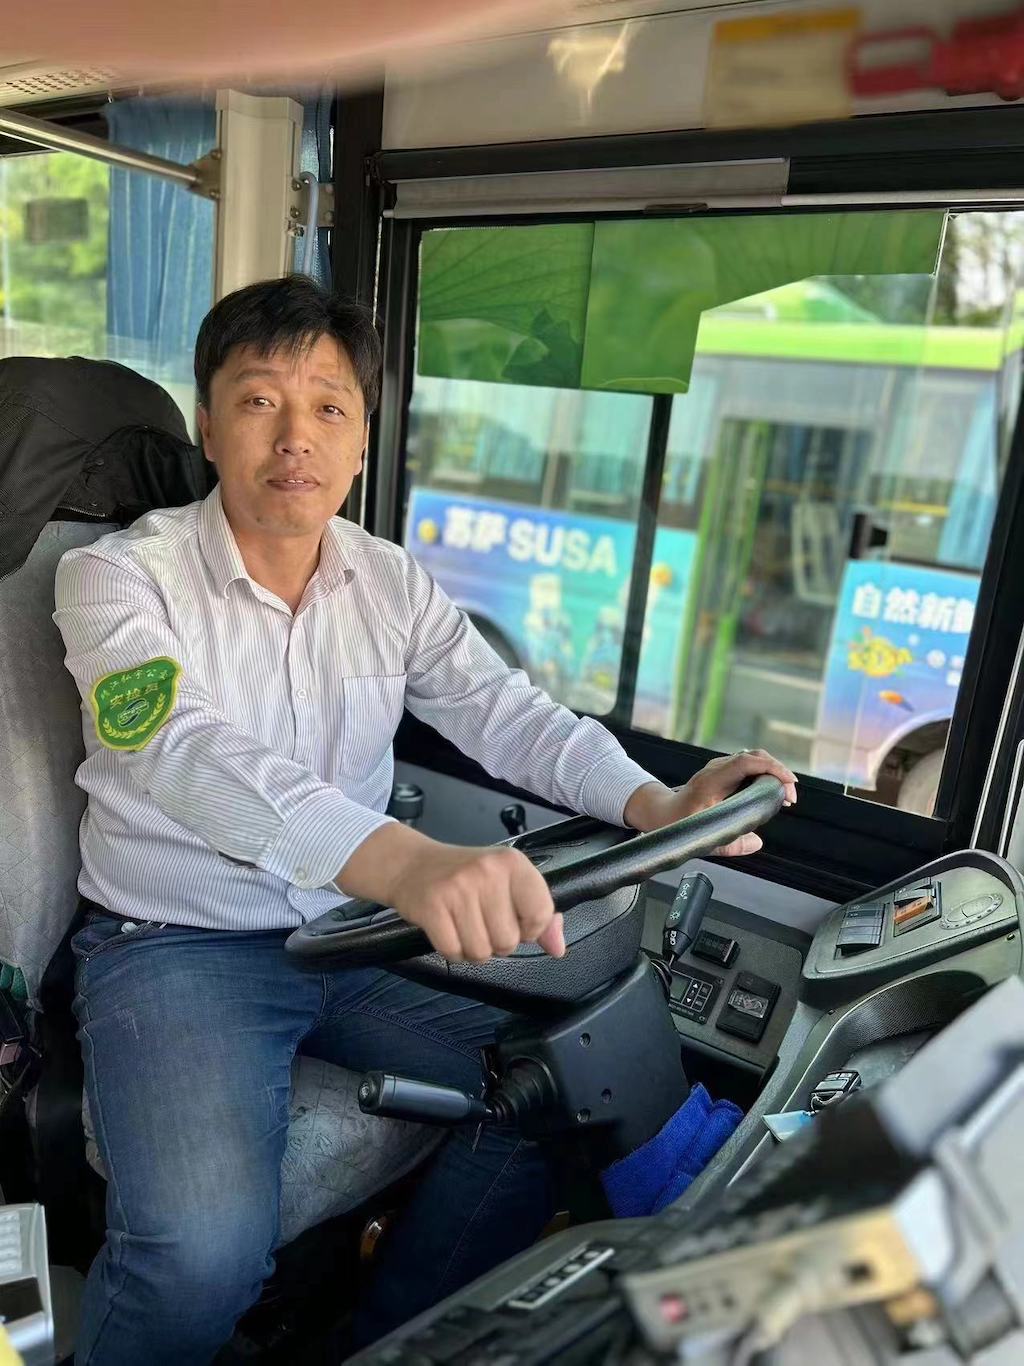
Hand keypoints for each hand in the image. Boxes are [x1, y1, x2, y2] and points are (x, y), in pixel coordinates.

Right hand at [338, 826, 564, 962]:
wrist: (412, 864)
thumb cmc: (466, 876)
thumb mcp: (508, 883)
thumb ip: (539, 914)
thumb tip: (558, 948)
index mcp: (513, 863)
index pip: (541, 914)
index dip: (529, 929)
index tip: (513, 918)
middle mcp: (487, 872)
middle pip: (509, 941)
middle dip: (496, 942)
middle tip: (480, 920)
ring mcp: (458, 889)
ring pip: (481, 952)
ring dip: (473, 949)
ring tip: (464, 926)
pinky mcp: (431, 907)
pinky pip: (453, 952)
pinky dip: (452, 951)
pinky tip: (448, 930)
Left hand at [623, 749, 796, 856]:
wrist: (661, 812)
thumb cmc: (676, 823)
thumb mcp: (702, 837)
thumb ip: (729, 844)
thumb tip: (756, 843)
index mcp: (711, 780)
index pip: (745, 762)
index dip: (770, 768)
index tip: (787, 782)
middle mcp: (716, 769)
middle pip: (754, 756)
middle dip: (778, 771)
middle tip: (790, 796)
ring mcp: (719, 768)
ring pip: (753, 758)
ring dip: (773, 772)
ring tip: (785, 795)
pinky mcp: (724, 772)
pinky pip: (749, 766)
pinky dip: (764, 774)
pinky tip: (772, 792)